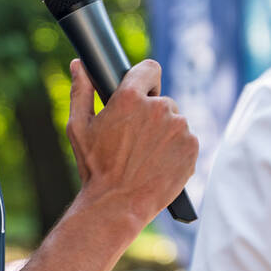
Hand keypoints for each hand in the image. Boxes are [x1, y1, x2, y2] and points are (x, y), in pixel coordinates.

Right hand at [66, 59, 198, 229]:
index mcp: (130, 97)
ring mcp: (179, 127)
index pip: (149, 69)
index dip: (145, 80)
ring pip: (175, 120)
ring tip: (146, 154)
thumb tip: (79, 66)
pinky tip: (159, 162)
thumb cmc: (95, 167)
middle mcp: (158, 107)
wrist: (118, 204)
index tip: (142, 92)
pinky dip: (177, 149)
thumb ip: (81, 91)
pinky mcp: (192, 146)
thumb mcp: (79, 127)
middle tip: (136, 137)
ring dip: (165, 132)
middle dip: (151, 113)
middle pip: (161, 99)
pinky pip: (186, 139)